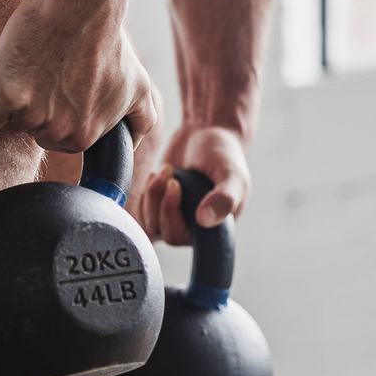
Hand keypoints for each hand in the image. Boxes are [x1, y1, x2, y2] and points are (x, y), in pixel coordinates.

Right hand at [0, 0, 156, 151]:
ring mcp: (35, 118)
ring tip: (34, 66)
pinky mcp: (7, 99)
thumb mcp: (136, 85)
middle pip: (34, 132)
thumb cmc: (106, 37)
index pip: (60, 139)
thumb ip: (140, 118)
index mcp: (88, 137)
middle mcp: (64, 134)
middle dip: (38, 108)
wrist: (82, 5)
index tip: (64, 89)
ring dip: (14, 100)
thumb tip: (136, 140)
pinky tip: (1, 82)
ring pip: (11, 121)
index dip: (60, 112)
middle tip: (49, 72)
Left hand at [136, 125, 249, 243]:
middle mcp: (196, 229)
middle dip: (163, 204)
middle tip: (171, 177)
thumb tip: (204, 221)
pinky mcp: (161, 210)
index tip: (175, 185)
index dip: (174, 217)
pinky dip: (147, 195)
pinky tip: (157, 176)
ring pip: (153, 225)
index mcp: (217, 228)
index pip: (190, 240)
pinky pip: (144, 216)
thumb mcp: (230, 173)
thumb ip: (224, 198)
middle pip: (168, 234)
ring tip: (166, 170)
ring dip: (153, 197)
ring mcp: (177, 221)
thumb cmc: (224, 154)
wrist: (207, 134)